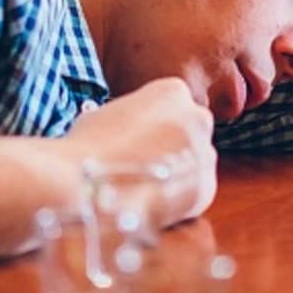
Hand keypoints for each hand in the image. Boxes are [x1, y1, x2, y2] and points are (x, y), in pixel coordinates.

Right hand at [62, 77, 217, 223]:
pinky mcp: (206, 187)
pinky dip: (179, 197)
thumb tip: (136, 128)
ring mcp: (204, 152)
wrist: (86, 185)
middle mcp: (197, 117)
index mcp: (173, 91)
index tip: (142, 139)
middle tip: (147, 163)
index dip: (157, 124)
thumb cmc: (88, 147)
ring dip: (178, 172)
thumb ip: (134, 115)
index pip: (175, 106)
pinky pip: (196, 190)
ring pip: (195, 161)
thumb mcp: (109, 112)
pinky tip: (152, 201)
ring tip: (145, 185)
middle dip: (174, 146)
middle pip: (191, 132)